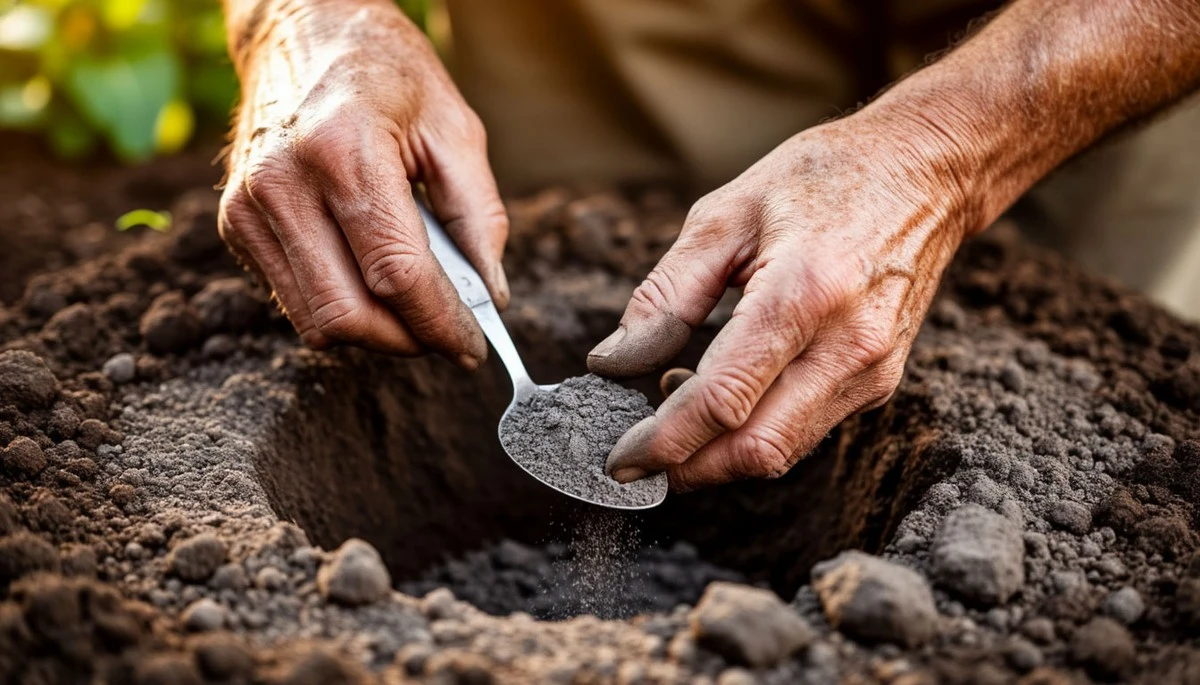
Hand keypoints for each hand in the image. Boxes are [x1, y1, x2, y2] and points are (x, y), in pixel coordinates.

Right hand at [218, 0, 506, 366]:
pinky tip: (369, 277)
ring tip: (413, 307)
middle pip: (349, 315)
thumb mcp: (455, 128)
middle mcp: (284, 185)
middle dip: (408, 341)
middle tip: (448, 333)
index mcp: (344, 152)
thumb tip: (489, 297)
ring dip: (375, 333)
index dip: (441, 324)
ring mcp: (250, 208)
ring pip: (317, 322)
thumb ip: (479, 217)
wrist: (302, 30)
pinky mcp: (235, 224)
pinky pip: (294, 301)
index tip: (474, 347)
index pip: (396, 274)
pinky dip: (341, 307)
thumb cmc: (387, 72)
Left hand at [588, 115, 974, 490]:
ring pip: (781, 451)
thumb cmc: (823, 179)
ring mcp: (871, 371)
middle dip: (688, 469)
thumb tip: (613, 361)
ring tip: (673, 412)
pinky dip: (753, 431)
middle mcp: (847, 344)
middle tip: (637, 458)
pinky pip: (805, 431)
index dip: (664, 441)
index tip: (620, 459)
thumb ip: (665, 294)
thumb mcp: (726, 215)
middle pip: (756, 448)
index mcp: (803, 291)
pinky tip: (722, 397)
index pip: (724, 399)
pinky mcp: (878, 382)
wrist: (925, 172)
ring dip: (718, 454)